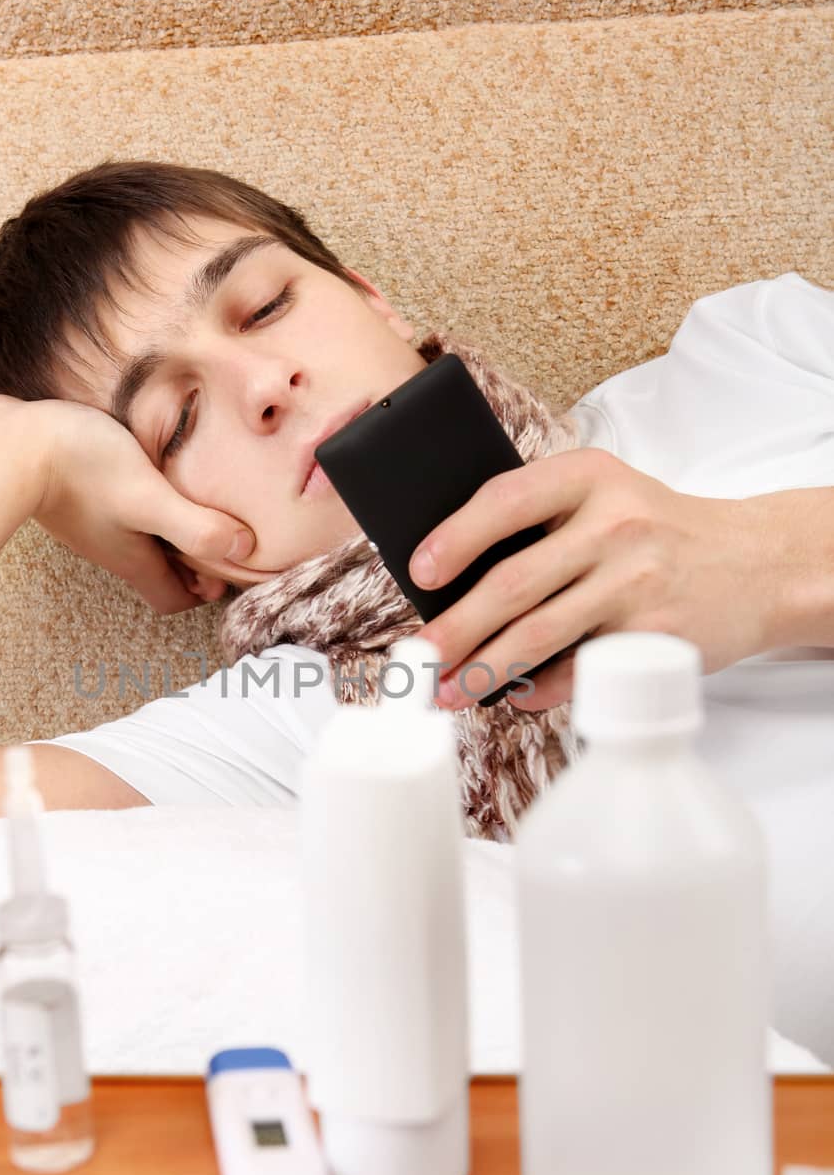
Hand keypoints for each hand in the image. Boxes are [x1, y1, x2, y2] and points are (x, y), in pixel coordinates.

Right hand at [0, 394, 255, 614]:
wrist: (9, 444)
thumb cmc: (81, 469)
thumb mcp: (150, 498)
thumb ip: (196, 526)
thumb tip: (244, 550)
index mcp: (134, 559)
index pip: (173, 598)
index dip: (204, 592)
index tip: (229, 567)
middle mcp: (111, 549)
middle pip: (158, 571)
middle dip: (192, 562)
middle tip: (221, 533)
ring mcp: (90, 525)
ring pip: (139, 541)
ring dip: (169, 532)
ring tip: (195, 500)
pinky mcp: (75, 497)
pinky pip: (118, 513)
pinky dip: (144, 506)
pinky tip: (152, 473)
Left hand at [409, 448, 779, 710]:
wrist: (757, 563)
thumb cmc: (658, 533)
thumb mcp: (607, 497)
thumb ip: (542, 520)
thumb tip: (452, 583)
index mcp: (589, 477)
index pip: (505, 500)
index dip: (455, 538)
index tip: (419, 573)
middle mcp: (614, 524)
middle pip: (513, 582)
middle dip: (454, 629)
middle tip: (418, 658)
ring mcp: (637, 580)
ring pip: (539, 634)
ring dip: (483, 670)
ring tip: (448, 691)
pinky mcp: (656, 633)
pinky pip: (580, 669)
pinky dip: (539, 689)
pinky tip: (514, 697)